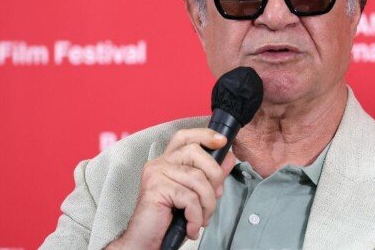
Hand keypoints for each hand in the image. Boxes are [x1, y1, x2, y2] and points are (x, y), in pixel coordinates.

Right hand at [107, 128, 236, 248]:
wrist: (145, 241)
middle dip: (215, 175)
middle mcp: (160, 163)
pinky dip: (196, 217)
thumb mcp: (195, 194)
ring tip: (203, 219)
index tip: (222, 141)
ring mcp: (156, 174)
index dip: (205, 135)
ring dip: (207, 204)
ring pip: (197, 179)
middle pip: (196, 152)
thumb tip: (229, 158)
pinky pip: (189, 198)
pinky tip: (191, 227)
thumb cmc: (169, 219)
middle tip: (216, 196)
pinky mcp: (155, 188)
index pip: (185, 137)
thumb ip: (211, 176)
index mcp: (168, 161)